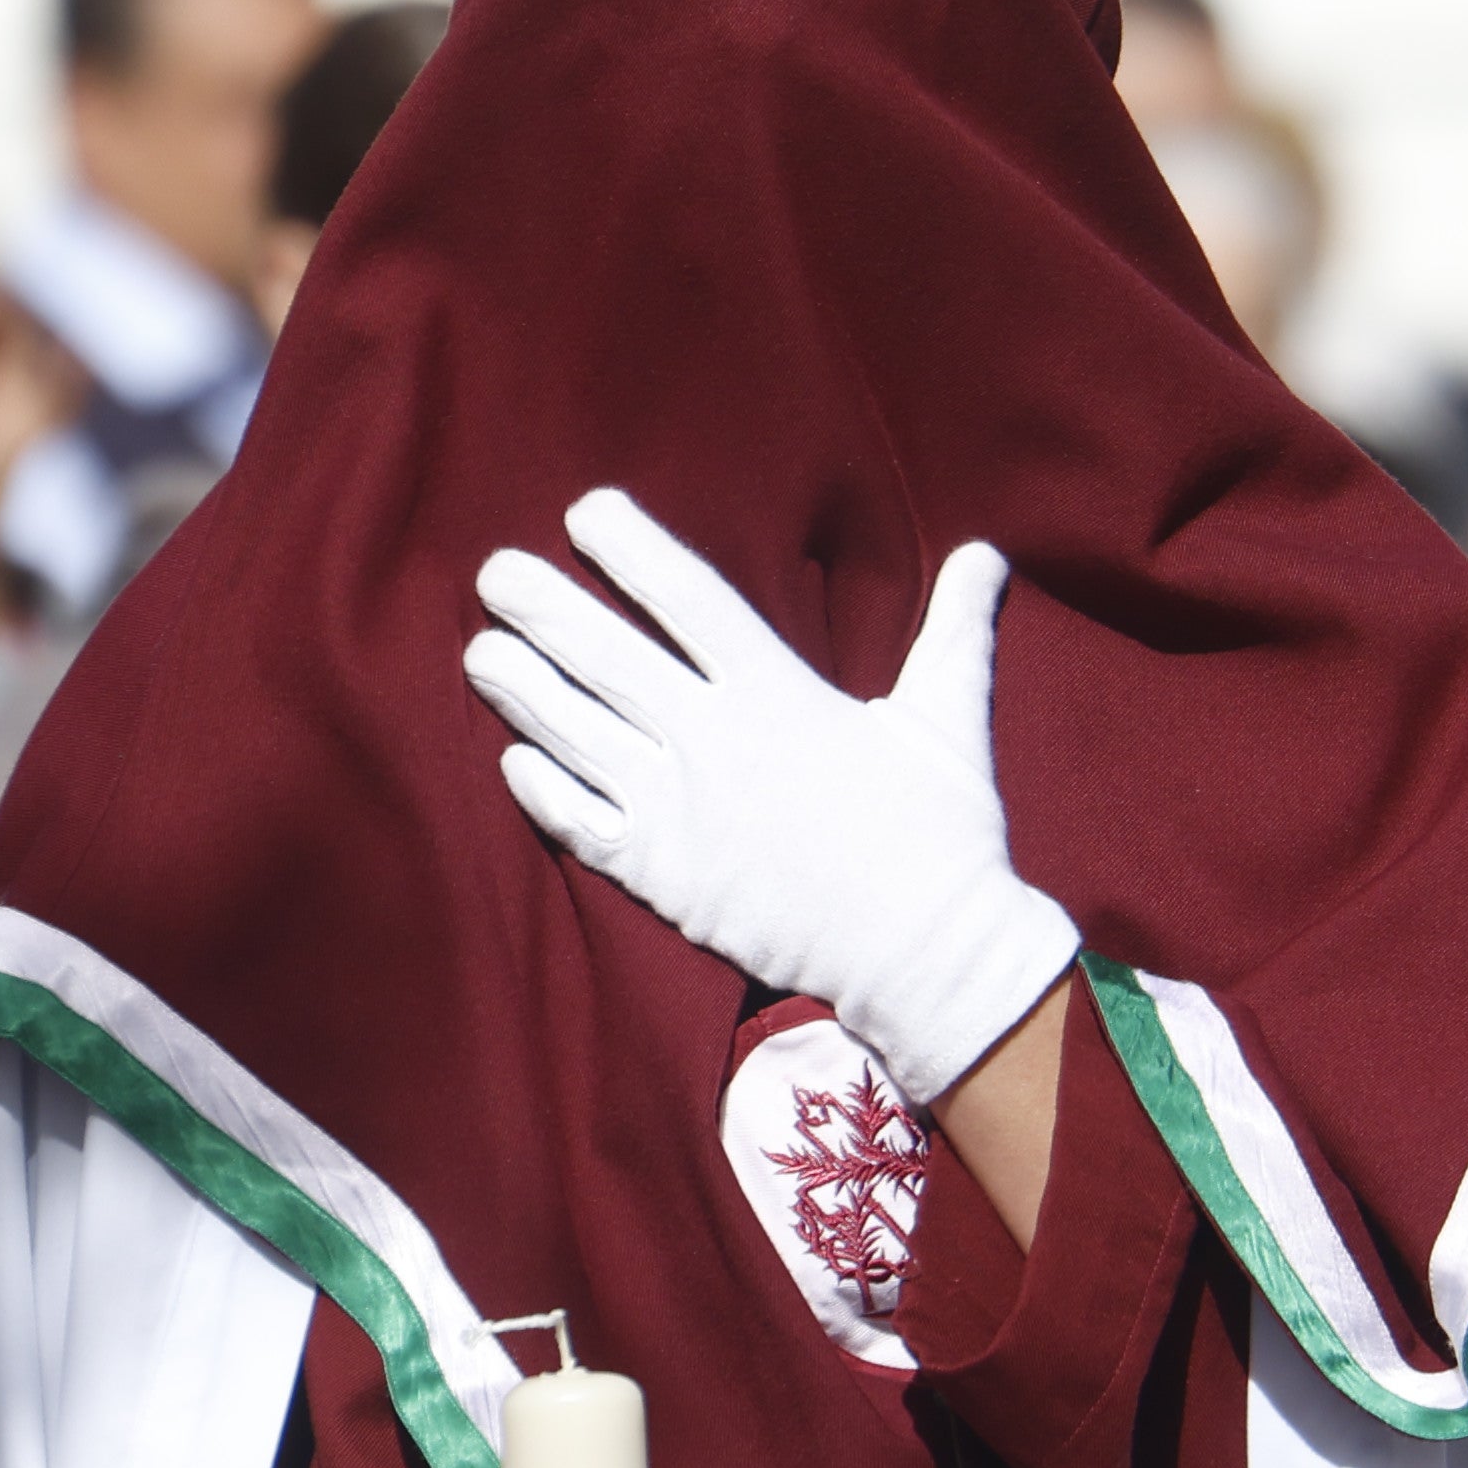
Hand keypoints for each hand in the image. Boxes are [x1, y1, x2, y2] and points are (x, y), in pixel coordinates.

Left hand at [462, 489, 1079, 1108]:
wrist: (923, 955)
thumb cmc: (942, 836)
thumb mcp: (950, 720)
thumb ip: (953, 631)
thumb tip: (988, 553)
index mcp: (780, 694)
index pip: (690, 599)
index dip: (632, 549)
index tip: (584, 513)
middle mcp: (715, 742)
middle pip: (607, 657)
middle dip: (543, 608)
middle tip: (491, 573)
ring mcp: (679, 812)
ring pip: (578, 734)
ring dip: (522, 690)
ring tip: (479, 651)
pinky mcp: (663, 878)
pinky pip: (582, 824)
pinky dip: (543, 790)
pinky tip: (512, 757)